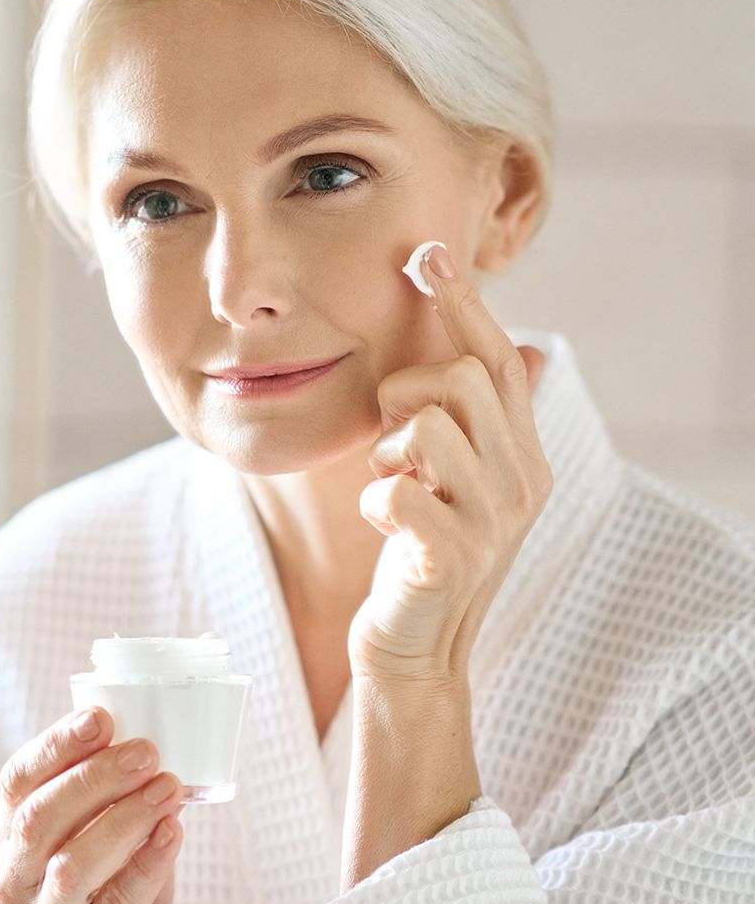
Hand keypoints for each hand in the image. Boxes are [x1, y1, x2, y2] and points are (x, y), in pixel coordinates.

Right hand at [0, 707, 185, 903]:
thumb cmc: (107, 895)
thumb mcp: (97, 837)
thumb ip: (111, 794)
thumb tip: (150, 739)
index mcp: (11, 837)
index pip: (18, 780)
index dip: (56, 745)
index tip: (101, 717)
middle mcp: (15, 879)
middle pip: (39, 817)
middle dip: (95, 777)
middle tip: (147, 752)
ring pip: (72, 864)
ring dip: (125, 818)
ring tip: (170, 790)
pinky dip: (148, 863)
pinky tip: (173, 833)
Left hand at [347, 243, 551, 695]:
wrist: (416, 649)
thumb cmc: (425, 554)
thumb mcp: (461, 482)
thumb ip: (486, 421)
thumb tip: (529, 348)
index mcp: (523, 456)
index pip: (500, 360)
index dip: (465, 305)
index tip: (427, 254)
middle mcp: (520, 481)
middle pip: (461, 378)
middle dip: (406, 393)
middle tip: (394, 442)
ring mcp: (490, 521)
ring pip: (428, 427)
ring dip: (389, 452)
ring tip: (393, 486)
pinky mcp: (450, 557)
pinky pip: (396, 491)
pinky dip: (374, 501)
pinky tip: (385, 526)